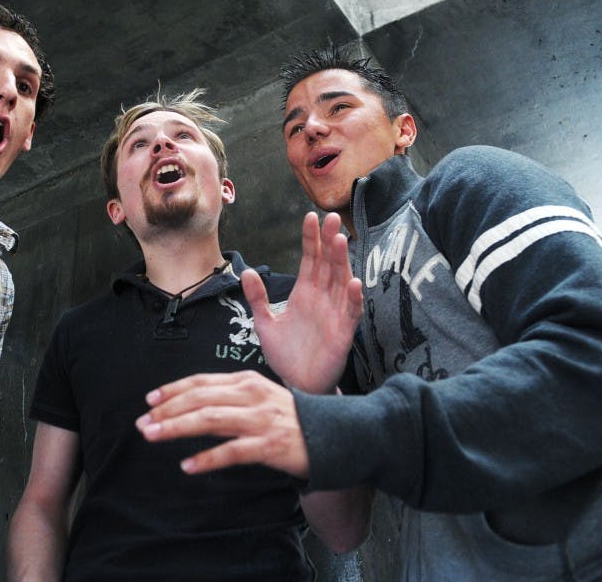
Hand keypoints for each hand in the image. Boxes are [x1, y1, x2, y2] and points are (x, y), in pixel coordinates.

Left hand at [135, 371, 308, 477]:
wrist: (335, 435)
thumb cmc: (290, 418)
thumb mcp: (259, 398)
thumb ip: (228, 399)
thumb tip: (189, 406)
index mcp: (246, 381)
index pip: (201, 382)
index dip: (173, 389)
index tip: (149, 400)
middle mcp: (252, 396)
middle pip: (200, 399)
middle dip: (167, 410)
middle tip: (143, 422)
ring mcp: (261, 420)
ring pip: (211, 419)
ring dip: (177, 427)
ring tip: (153, 436)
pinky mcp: (270, 446)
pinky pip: (233, 452)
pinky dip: (207, 458)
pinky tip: (188, 465)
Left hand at [242, 211, 361, 392]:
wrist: (297, 385)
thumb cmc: (286, 356)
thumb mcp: (265, 324)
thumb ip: (258, 298)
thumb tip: (247, 271)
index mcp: (305, 294)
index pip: (310, 260)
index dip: (311, 239)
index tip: (310, 217)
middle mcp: (322, 299)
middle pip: (328, 264)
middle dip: (329, 241)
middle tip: (332, 217)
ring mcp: (335, 314)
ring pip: (341, 282)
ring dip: (342, 262)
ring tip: (340, 240)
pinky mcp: (343, 333)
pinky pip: (351, 312)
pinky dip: (355, 298)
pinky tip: (355, 282)